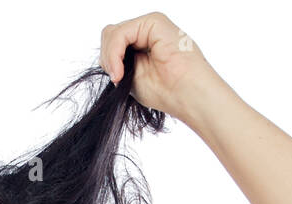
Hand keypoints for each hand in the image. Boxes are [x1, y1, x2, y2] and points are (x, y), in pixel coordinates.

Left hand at [99, 12, 219, 120]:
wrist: (186, 94)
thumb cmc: (165, 91)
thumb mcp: (131, 78)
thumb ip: (117, 63)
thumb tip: (105, 58)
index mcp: (142, 45)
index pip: (113, 44)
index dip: (108, 62)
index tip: (116, 81)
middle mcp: (146, 32)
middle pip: (110, 35)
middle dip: (107, 58)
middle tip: (117, 78)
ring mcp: (150, 25)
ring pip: (113, 33)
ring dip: (110, 56)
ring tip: (120, 75)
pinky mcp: (154, 22)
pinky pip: (121, 33)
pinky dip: (115, 53)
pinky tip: (120, 70)